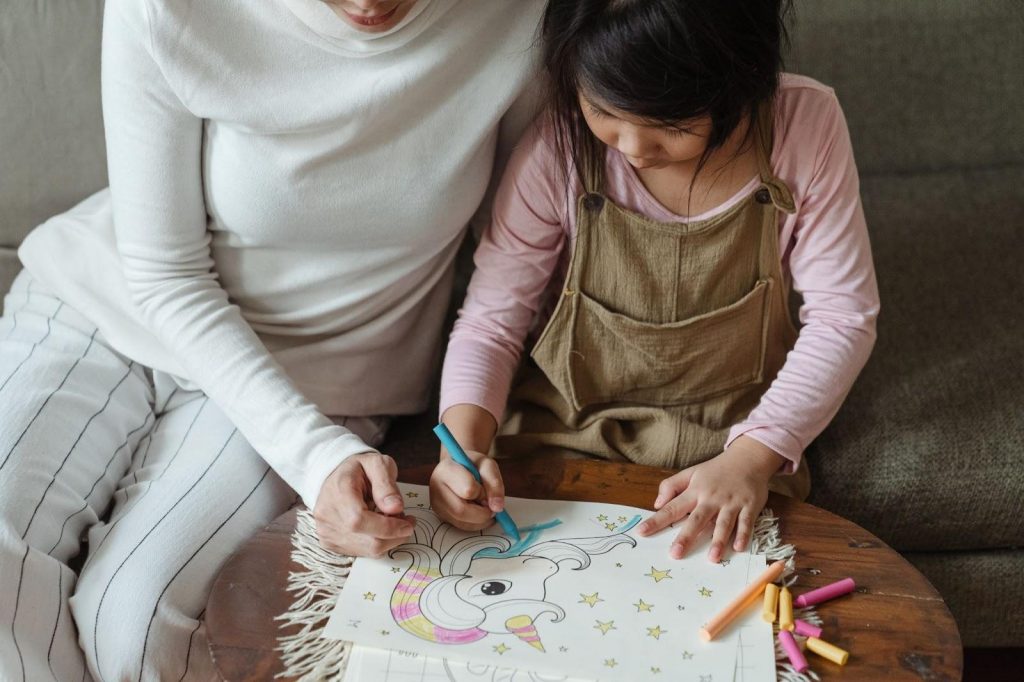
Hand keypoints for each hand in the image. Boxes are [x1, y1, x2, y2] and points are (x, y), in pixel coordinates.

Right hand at [313, 452, 414, 556]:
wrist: (335, 476)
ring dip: (387, 540)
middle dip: (394, 535)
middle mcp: (327, 516)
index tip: (409, 523)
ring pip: (367, 550)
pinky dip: (376, 543)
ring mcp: (326, 532)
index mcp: (338, 492)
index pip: (360, 521)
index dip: (389, 527)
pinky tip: (377, 528)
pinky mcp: (329, 543)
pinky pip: (361, 552)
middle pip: (367, 541)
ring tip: (391, 520)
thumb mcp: (377, 463)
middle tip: (405, 520)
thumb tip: (395, 508)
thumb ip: (386, 485)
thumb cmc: (359, 469)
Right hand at [429, 448, 505, 531]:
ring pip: (462, 522)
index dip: (482, 493)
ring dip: (480, 519)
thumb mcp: (487, 465)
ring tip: (484, 506)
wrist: (459, 467)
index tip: (486, 489)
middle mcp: (436, 488)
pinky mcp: (441, 515)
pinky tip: (479, 512)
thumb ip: (494, 483)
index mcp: (447, 469)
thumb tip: (497, 507)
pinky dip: (476, 523)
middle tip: (491, 506)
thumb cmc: (473, 465)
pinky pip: (461, 526)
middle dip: (482, 513)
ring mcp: (437, 504)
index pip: (468, 489)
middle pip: (461, 511)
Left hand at [636, 436, 784, 561]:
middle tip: (675, 554)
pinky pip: (746, 522)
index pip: (672, 507)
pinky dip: (743, 535)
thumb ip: (671, 486)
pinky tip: (738, 548)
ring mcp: (731, 503)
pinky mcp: (749, 506)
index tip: (641, 532)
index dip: (656, 520)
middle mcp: (711, 498)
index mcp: (695, 491)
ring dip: (718, 541)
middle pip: (697, 519)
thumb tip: (656, 504)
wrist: (748, 458)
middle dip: (686, 537)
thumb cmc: (716, 470)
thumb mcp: (691, 473)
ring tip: (712, 558)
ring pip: (723, 523)